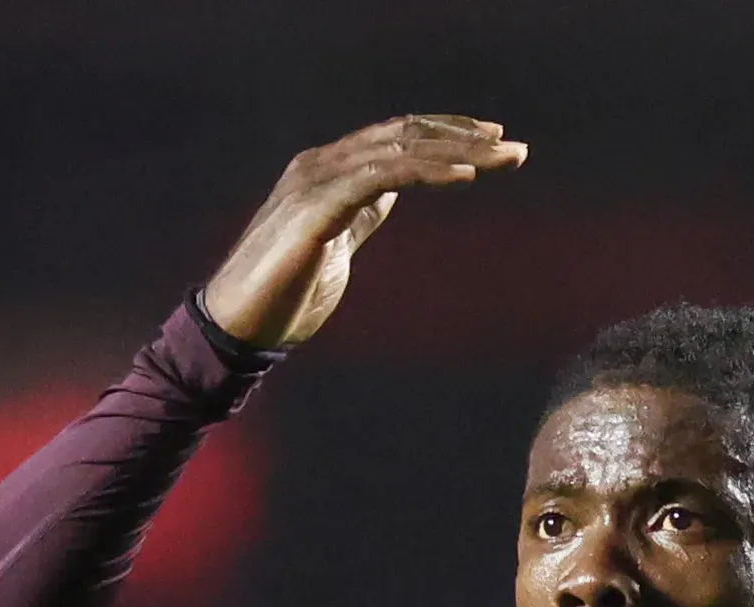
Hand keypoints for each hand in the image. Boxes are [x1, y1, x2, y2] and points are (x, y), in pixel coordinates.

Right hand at [199, 115, 526, 349]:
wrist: (238, 325)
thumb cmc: (284, 293)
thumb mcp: (336, 243)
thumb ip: (360, 213)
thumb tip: (389, 195)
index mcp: (327, 170)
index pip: (394, 136)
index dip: (444, 134)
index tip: (491, 145)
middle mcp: (321, 164)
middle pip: (404, 134)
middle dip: (463, 137)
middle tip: (514, 149)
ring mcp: (317, 180)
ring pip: (399, 149)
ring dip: (458, 151)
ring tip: (503, 159)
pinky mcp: (317, 206)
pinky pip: (382, 176)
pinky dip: (427, 171)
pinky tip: (465, 175)